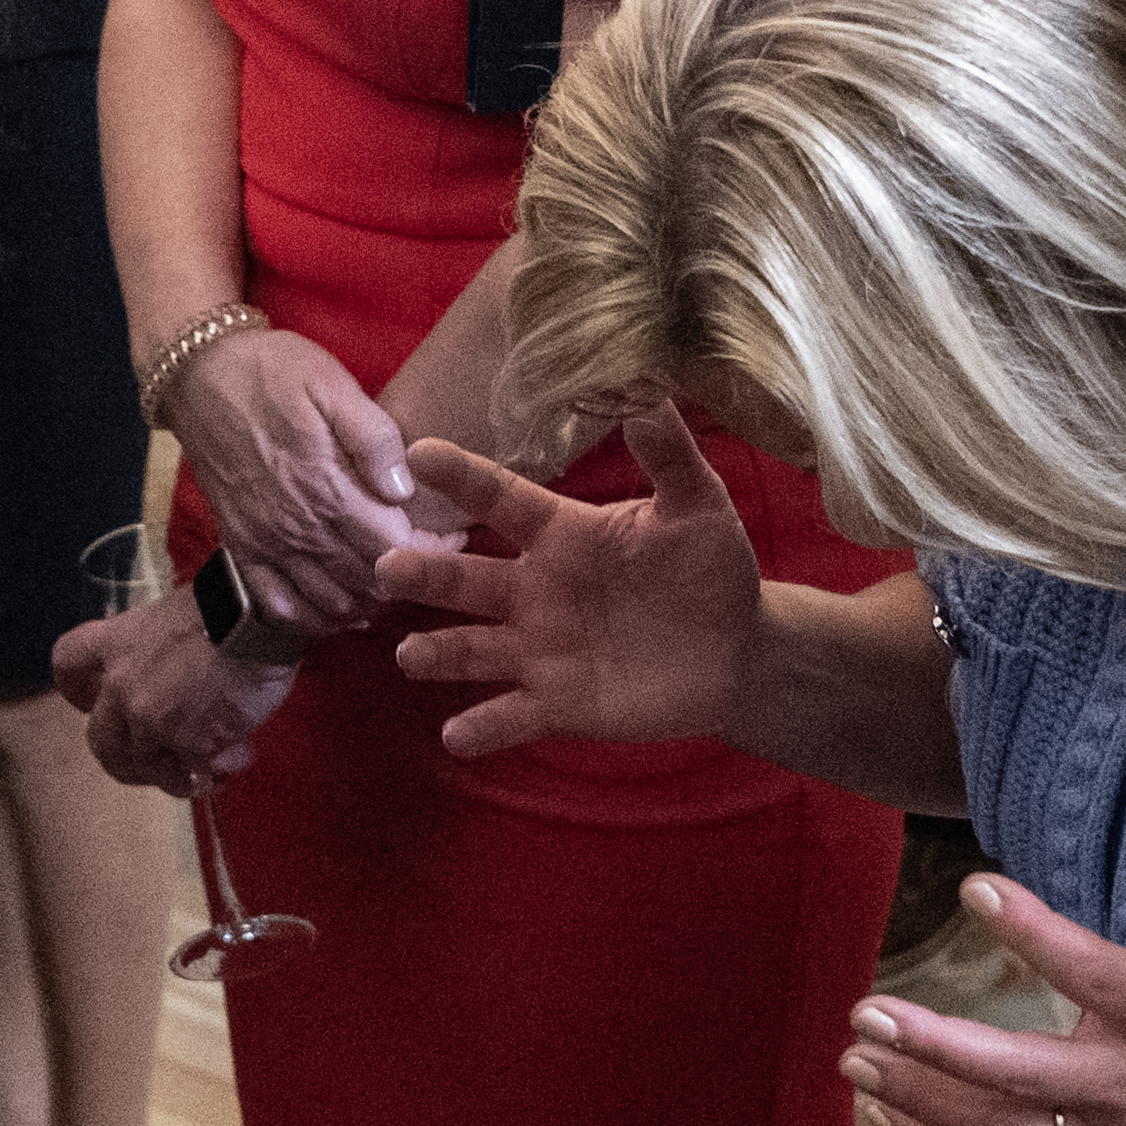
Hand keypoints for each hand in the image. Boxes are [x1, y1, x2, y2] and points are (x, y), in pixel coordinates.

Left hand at [52, 591, 286, 793]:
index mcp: (116, 644)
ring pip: (149, 768)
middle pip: (102, 743)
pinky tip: (240, 752)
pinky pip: (194, 774)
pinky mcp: (187, 744)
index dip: (79, 693)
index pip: (67, 666)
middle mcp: (121, 687)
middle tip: (163, 760)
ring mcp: (150, 720)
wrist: (258, 613)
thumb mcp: (173, 616)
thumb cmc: (227, 603)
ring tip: (213, 762)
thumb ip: (157, 651)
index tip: (96, 704)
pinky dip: (216, 769)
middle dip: (131, 759)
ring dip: (178, 771)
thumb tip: (175, 677)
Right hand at [165, 323, 415, 632]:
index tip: (453, 536)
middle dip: (407, 576)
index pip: (394, 545)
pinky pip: (280, 605)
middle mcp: (295, 527)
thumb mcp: (331, 384)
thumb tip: (403, 489)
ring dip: (367, 601)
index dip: (432, 550)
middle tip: (431, 557)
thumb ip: (373, 438)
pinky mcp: (241, 548)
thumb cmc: (272, 372)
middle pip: (366, 581)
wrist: (198, 376)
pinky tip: (337, 603)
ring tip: (391, 577)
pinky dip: (314, 616)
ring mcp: (265, 543)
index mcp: (325, 487)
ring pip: (329, 602)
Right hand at [378, 413, 760, 759]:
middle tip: (388, 568)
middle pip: (466, 580)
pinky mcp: (557, 703)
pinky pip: (510, 715)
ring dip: (438, 652)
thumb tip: (645, 390)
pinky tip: (457, 735)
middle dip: (425, 574)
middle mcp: (535, 590)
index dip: (461, 477)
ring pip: (472, 649)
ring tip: (409, 655)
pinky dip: (482, 727)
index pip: (500, 499)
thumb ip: (669, 456)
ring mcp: (540, 649)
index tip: (418, 453)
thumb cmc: (711, 568)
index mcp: (561, 535)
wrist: (737, 651)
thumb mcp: (698, 506)